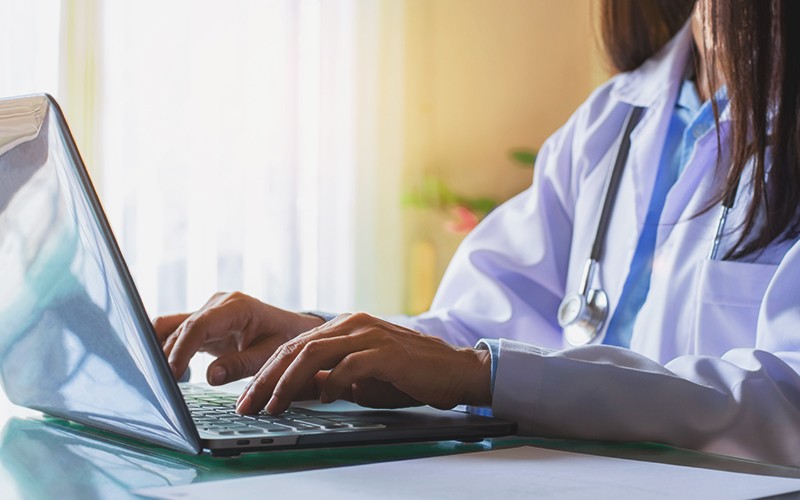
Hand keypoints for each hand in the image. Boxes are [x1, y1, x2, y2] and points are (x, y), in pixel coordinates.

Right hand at [153, 292, 324, 383]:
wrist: (291, 328)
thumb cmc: (284, 338)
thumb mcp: (269, 354)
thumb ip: (241, 365)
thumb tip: (211, 377)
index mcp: (236, 307)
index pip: (199, 325)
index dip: (182, 350)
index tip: (172, 374)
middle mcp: (217, 304)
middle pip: (180, 326)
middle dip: (165, 354)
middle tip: (158, 383)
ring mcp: (207, 311)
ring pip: (171, 327)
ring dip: (160, 350)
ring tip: (156, 379)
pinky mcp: (202, 322)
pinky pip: (175, 332)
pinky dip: (165, 349)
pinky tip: (162, 370)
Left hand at [235, 312, 492, 414]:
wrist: (454, 370)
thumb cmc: (408, 375)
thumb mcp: (360, 379)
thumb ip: (328, 380)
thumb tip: (293, 394)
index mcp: (344, 326)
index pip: (294, 346)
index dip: (266, 373)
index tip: (249, 398)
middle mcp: (352, 324)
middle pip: (296, 347)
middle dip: (267, 378)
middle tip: (248, 405)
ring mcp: (369, 334)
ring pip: (314, 352)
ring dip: (289, 381)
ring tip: (274, 405)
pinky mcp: (386, 351)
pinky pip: (349, 365)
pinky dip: (331, 383)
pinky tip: (323, 398)